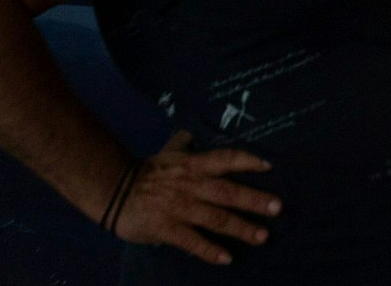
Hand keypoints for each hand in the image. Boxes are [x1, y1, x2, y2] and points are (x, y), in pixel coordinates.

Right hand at [113, 130, 281, 265]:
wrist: (113, 192)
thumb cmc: (147, 173)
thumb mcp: (167, 153)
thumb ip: (183, 144)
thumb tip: (192, 133)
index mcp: (192, 165)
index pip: (224, 159)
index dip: (246, 161)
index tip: (268, 166)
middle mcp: (189, 185)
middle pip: (227, 191)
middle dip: (253, 200)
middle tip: (277, 208)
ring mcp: (178, 208)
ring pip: (215, 218)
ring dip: (240, 228)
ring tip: (262, 236)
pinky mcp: (165, 228)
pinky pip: (191, 241)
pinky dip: (210, 250)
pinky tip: (227, 258)